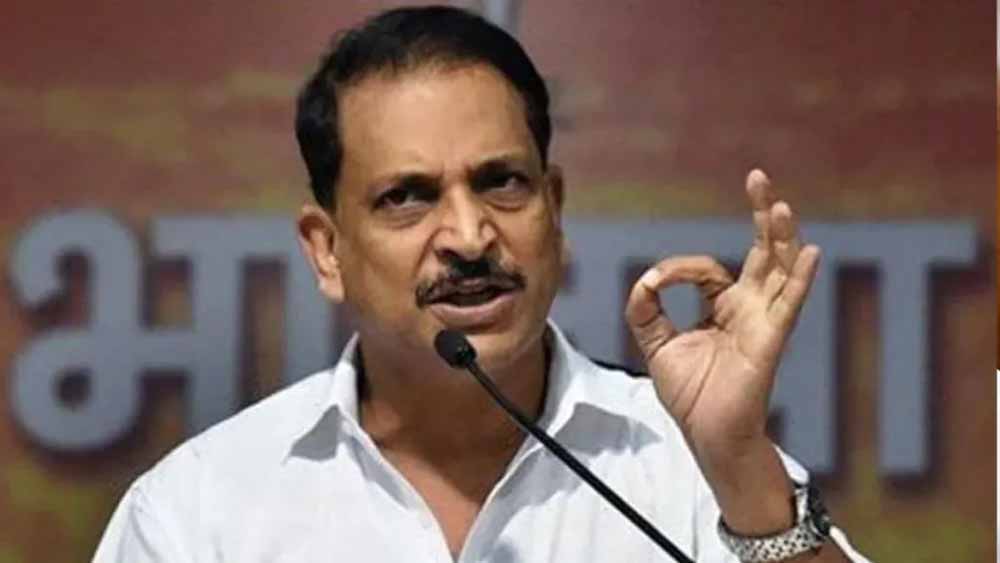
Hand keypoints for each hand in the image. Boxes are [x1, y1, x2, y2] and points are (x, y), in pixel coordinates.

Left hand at [625, 169, 820, 462]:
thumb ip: (646, 311)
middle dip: (761, 215)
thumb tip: (644, 281)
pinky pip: (788, 304)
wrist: (706, 432)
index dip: (677, 268)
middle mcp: (749, 307)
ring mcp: (763, 321)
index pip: (707, 268)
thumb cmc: (690, 393)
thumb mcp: (657, 344)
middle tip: (759, 177)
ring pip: (778, 270)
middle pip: (762, 252)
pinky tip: (809, 252)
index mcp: (723, 306)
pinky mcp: (770, 340)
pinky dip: (800, 278)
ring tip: (780, 205)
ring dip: (781, 236)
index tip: (653, 282)